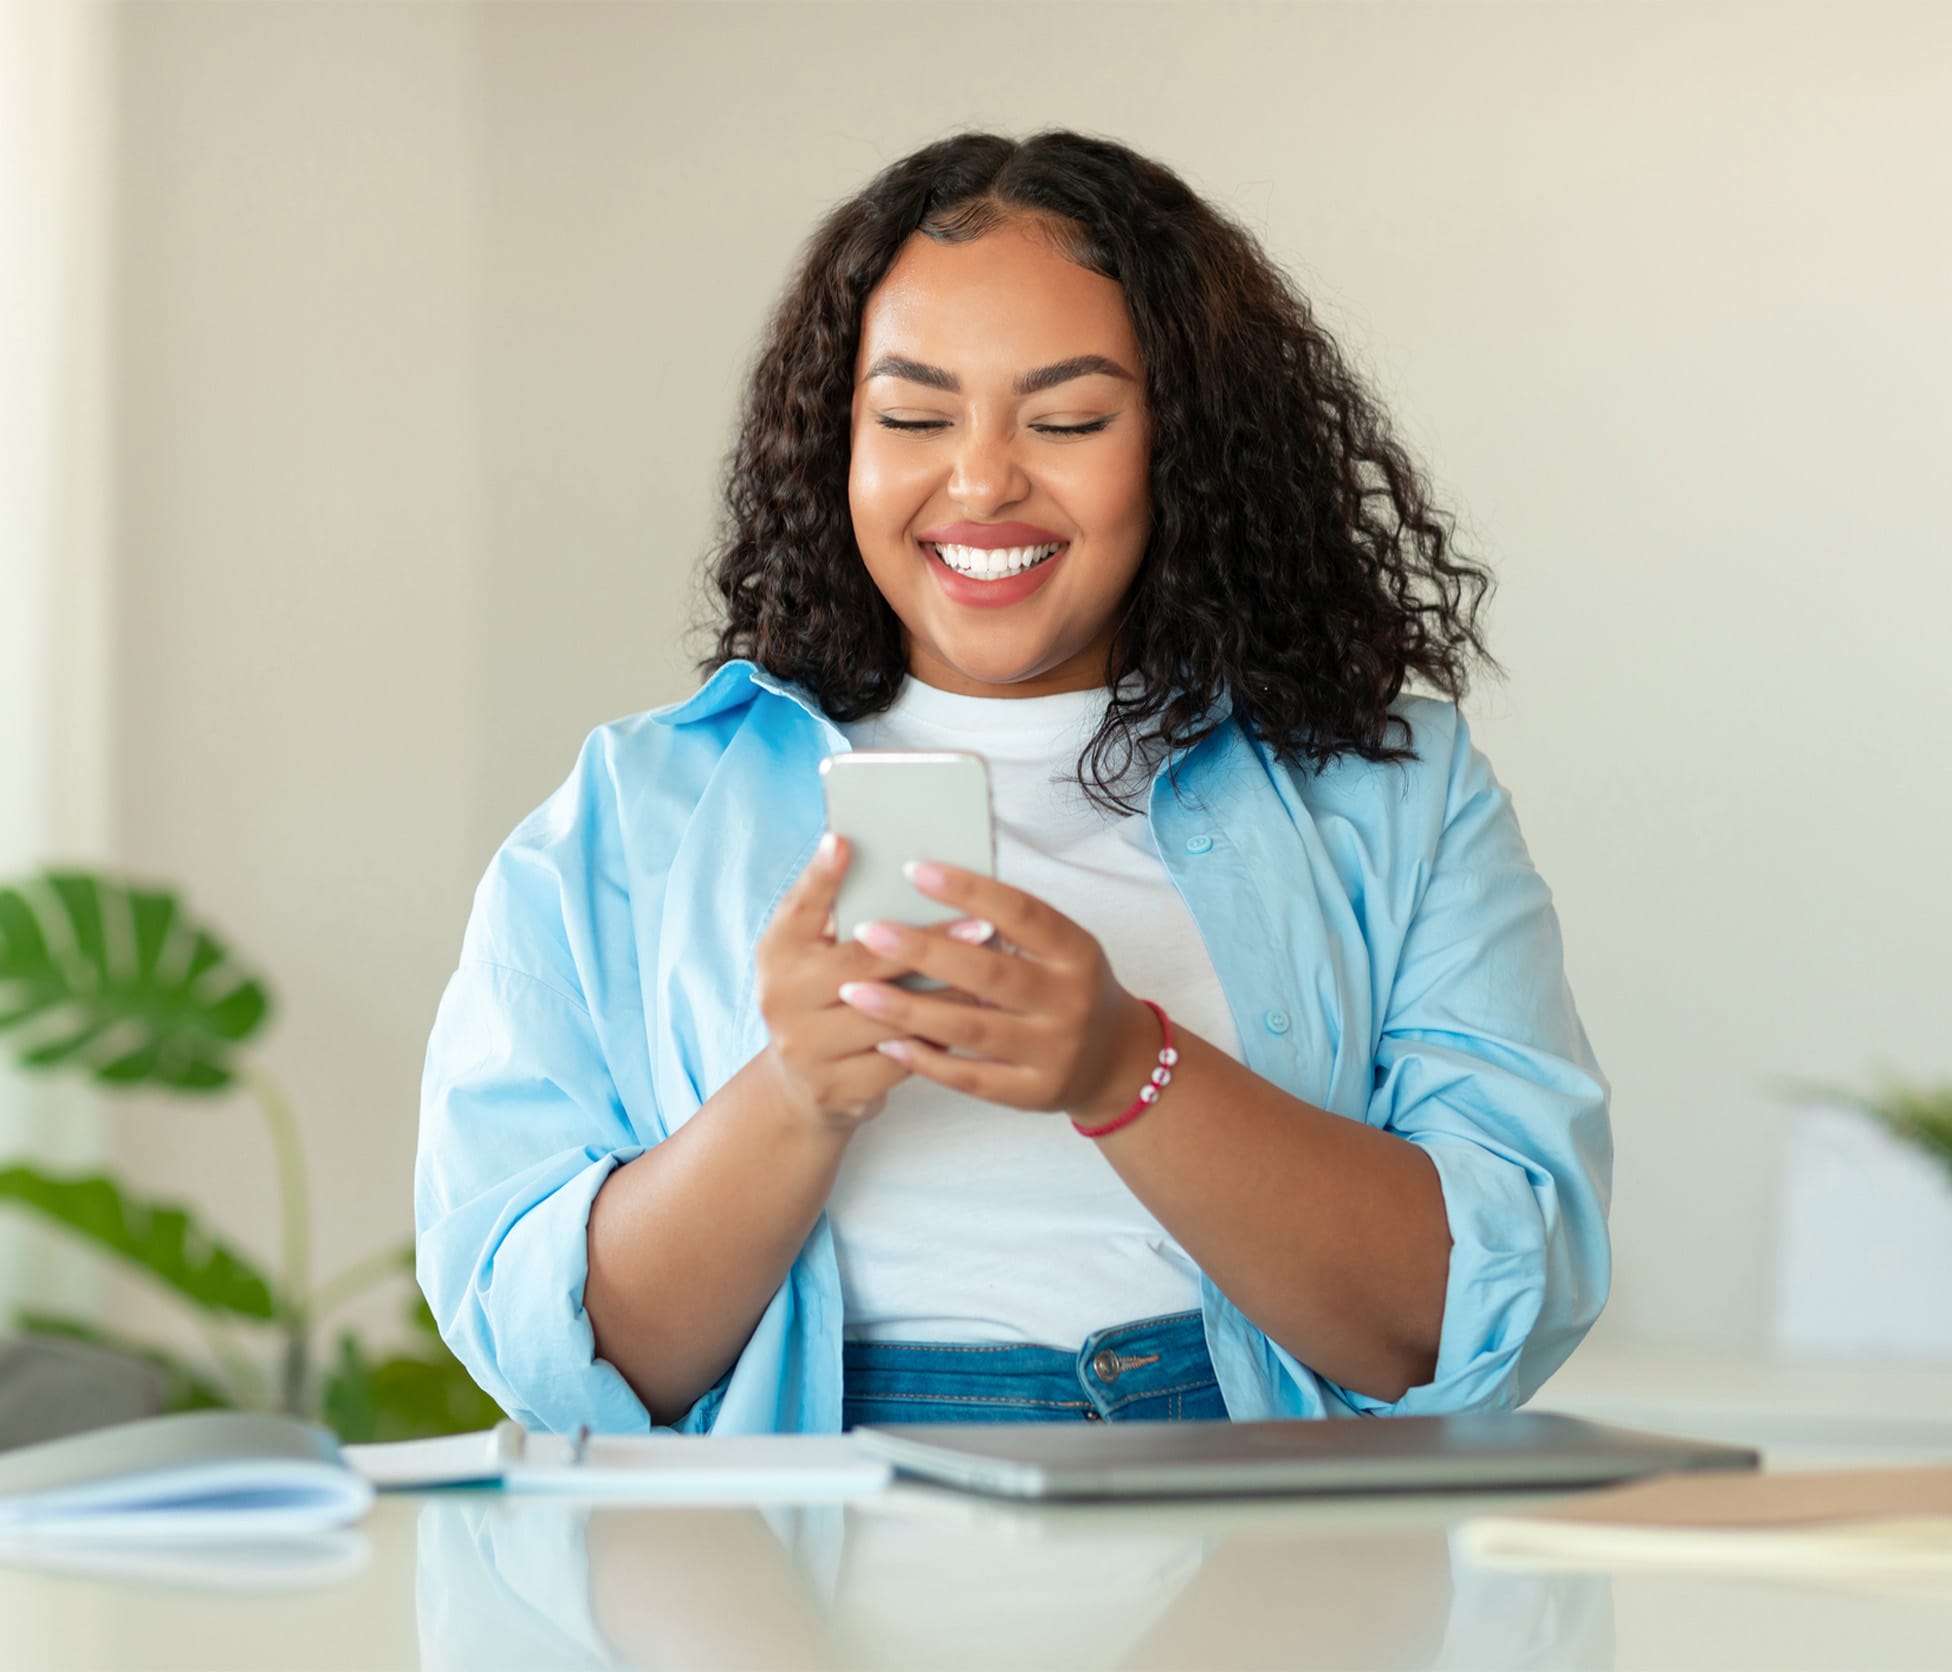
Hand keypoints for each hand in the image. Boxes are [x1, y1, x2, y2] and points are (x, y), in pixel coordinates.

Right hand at [754, 835, 984, 1130]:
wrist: (803, 1085)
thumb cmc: (824, 998)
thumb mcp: (814, 954)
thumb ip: (838, 914)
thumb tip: (874, 856)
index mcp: (776, 953)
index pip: (798, 907)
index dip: (820, 875)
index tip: (845, 841)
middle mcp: (781, 998)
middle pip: (862, 963)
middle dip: (927, 943)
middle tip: (980, 925)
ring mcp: (807, 1047)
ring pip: (891, 1015)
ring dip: (947, 993)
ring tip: (992, 974)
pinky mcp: (838, 1087)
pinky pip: (903, 1059)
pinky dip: (941, 1038)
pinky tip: (975, 1020)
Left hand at [833, 861, 1158, 1118]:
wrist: (1115, 1061)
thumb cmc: (1067, 987)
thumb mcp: (1058, 949)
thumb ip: (1009, 927)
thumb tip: (929, 890)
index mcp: (1077, 952)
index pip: (1021, 912)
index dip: (968, 889)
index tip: (913, 869)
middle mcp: (1070, 1002)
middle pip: (988, 972)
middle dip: (923, 950)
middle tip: (868, 929)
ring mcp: (1053, 1052)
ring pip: (970, 1029)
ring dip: (907, 1010)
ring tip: (856, 990)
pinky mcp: (1032, 1093)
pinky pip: (969, 1078)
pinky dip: (925, 1059)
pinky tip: (887, 1040)